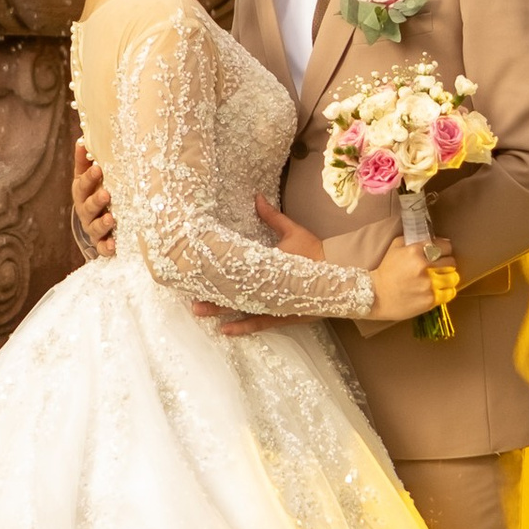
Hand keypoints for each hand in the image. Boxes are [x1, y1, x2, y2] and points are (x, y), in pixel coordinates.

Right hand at [71, 139, 116, 259]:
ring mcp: (92, 227)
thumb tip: (83, 138)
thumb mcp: (88, 176)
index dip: (89, 177)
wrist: (95, 221)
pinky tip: (114, 246)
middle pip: (88, 206)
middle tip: (106, 194)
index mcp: (82, 192)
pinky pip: (102, 247)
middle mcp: (85, 210)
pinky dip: (107, 247)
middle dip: (96, 200)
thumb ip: (85, 160)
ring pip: (94, 227)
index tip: (98, 168)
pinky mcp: (101, 243)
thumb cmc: (94, 191)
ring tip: (110, 218)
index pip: (83, 183)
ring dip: (102, 223)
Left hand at [189, 200, 353, 339]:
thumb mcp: (293, 232)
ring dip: (218, 309)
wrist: (342, 275)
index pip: (234, 267)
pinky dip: (241, 327)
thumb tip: (256, 196)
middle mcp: (264, 286)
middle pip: (231, 289)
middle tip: (187, 290)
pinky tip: (225, 331)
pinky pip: (258, 324)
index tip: (195, 267)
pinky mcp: (281, 316)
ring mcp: (272, 304)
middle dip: (209, 289)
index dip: (214, 268)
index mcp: (265, 264)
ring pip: (240, 308)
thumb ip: (272, 217)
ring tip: (198, 310)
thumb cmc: (316, 252)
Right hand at [371, 232, 458, 324]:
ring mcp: (429, 284)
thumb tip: (431, 239)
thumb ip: (413, 240)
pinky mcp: (430, 299)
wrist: (376, 295)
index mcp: (416, 251)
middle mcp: (424, 267)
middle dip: (447, 263)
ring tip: (442, 278)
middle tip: (441, 266)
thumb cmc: (385, 271)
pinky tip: (441, 289)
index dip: (445, 249)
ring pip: (453, 277)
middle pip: (451, 262)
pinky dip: (447, 290)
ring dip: (449, 277)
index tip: (442, 252)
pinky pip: (450, 293)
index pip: (444, 246)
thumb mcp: (395, 247)